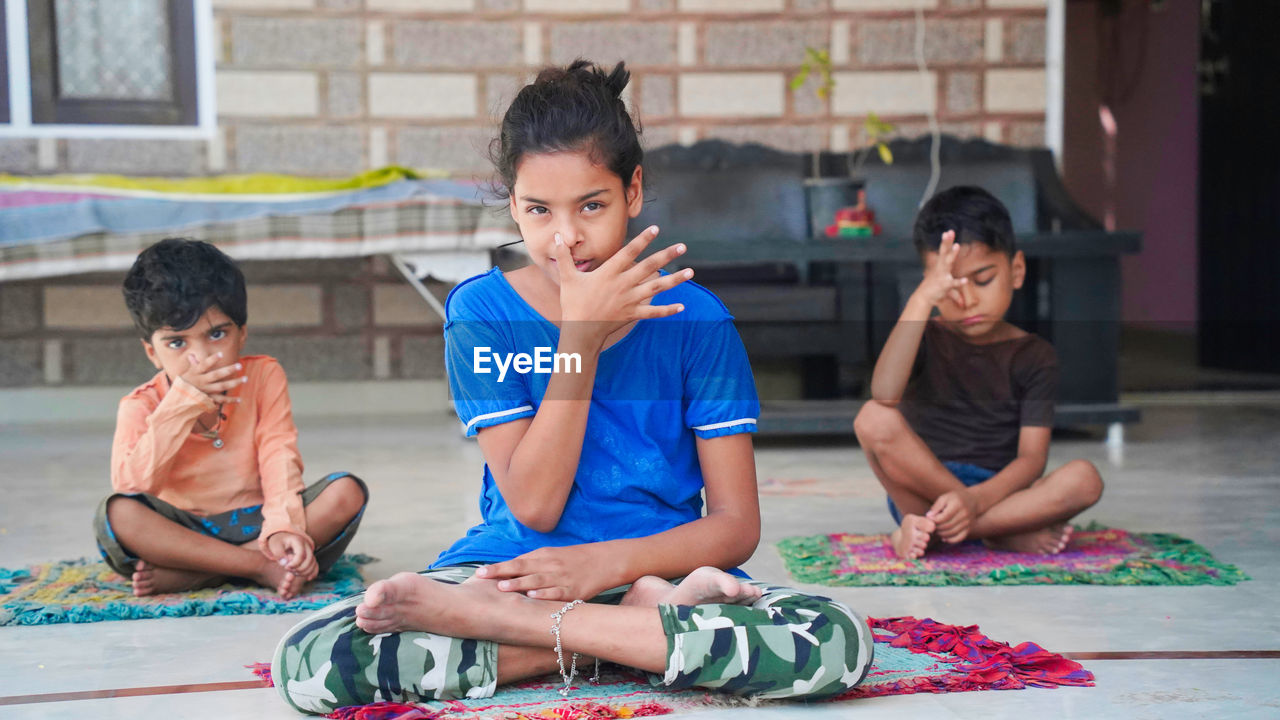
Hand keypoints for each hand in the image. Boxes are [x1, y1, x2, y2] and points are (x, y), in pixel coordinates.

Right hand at [179, 351, 245, 402]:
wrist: (179, 401)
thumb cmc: (184, 384)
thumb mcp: (187, 373)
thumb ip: (193, 365)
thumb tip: (192, 355)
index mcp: (195, 373)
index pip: (204, 365)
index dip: (212, 360)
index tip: (221, 354)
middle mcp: (201, 382)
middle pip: (216, 375)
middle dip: (228, 370)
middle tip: (240, 365)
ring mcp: (206, 391)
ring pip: (221, 387)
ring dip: (234, 383)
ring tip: (245, 378)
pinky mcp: (209, 399)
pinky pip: (221, 400)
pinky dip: (230, 400)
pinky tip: (239, 399)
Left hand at [265, 531, 317, 580]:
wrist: (282, 538)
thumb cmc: (278, 542)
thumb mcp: (275, 545)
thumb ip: (279, 554)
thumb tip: (285, 563)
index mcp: (298, 541)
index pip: (301, 555)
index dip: (294, 564)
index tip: (286, 567)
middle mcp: (307, 545)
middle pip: (309, 560)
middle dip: (300, 569)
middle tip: (289, 570)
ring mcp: (310, 551)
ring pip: (313, 564)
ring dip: (305, 572)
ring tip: (294, 572)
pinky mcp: (310, 557)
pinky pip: (315, 565)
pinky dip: (313, 572)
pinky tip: (308, 578)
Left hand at [473, 544, 610, 601]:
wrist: (606, 560)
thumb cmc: (576, 559)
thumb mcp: (553, 556)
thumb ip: (532, 564)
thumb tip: (508, 572)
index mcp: (543, 556)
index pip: (516, 562)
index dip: (497, 567)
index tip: (478, 572)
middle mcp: (550, 565)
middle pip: (522, 569)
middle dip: (501, 573)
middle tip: (482, 577)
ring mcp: (561, 577)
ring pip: (536, 580)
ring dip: (519, 583)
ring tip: (502, 587)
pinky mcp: (574, 590)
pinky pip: (557, 592)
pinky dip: (545, 594)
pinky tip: (533, 597)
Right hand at [554, 226, 692, 342]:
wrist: (580, 330)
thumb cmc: (573, 303)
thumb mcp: (567, 277)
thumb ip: (564, 256)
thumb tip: (558, 236)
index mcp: (609, 273)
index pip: (629, 252)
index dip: (643, 240)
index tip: (656, 229)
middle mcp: (623, 284)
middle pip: (649, 267)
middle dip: (666, 255)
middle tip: (683, 246)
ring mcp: (630, 300)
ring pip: (657, 288)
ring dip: (675, 280)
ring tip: (691, 271)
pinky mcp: (633, 314)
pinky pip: (653, 312)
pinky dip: (668, 310)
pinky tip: (682, 306)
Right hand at [913, 230, 967, 307]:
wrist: (923, 299)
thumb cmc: (934, 291)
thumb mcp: (947, 289)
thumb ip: (956, 292)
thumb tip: (961, 301)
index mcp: (941, 266)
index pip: (944, 251)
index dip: (947, 242)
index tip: (949, 231)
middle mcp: (941, 268)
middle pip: (944, 253)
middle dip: (946, 242)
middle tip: (949, 232)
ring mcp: (942, 275)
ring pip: (947, 263)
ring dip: (952, 254)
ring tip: (957, 246)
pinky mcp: (944, 285)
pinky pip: (953, 283)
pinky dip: (959, 282)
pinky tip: (966, 280)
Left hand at [927, 488, 980, 543]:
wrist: (972, 501)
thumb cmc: (954, 498)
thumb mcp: (944, 498)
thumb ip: (936, 507)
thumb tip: (928, 517)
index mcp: (957, 505)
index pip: (943, 517)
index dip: (934, 520)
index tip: (928, 519)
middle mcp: (964, 515)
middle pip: (947, 526)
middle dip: (936, 528)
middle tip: (931, 526)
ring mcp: (968, 523)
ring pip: (952, 533)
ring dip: (941, 534)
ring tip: (936, 530)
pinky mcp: (969, 529)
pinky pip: (959, 538)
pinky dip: (950, 540)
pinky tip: (943, 537)